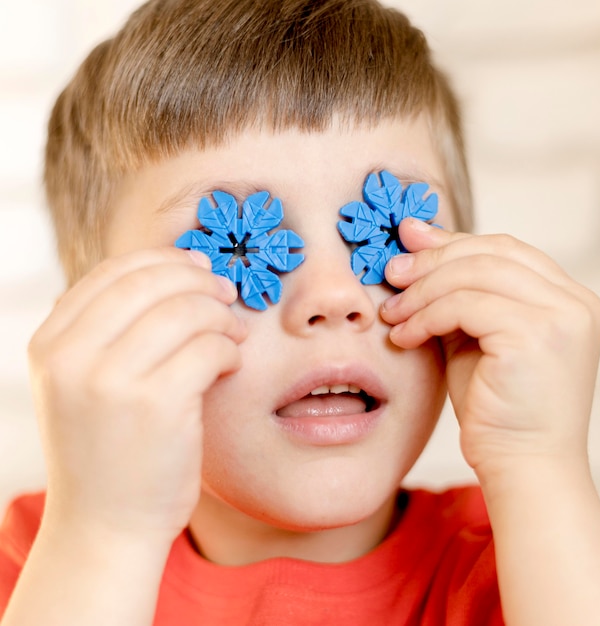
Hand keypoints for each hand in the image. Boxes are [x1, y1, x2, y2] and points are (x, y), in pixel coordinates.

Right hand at [28, 248, 245, 542]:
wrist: (106, 525)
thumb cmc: (108, 448)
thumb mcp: (82, 383)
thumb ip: (110, 329)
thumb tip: (178, 269)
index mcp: (50, 343)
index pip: (114, 271)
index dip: (166, 261)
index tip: (199, 268)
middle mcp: (72, 357)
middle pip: (152, 283)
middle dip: (201, 281)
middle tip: (227, 294)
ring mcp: (111, 381)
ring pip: (186, 311)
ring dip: (221, 316)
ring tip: (233, 333)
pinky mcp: (157, 407)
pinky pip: (210, 348)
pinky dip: (230, 349)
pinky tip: (231, 365)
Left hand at [380, 219, 599, 477]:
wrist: (521, 466)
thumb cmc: (495, 406)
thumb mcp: (472, 337)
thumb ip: (452, 293)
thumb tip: (415, 236)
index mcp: (566, 297)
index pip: (503, 248)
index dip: (451, 241)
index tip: (406, 240)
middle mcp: (574, 301)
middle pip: (489, 252)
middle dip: (431, 260)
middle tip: (391, 272)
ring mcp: (561, 316)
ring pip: (473, 275)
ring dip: (421, 291)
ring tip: (391, 313)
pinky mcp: (537, 336)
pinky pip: (465, 306)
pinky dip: (426, 317)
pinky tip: (404, 337)